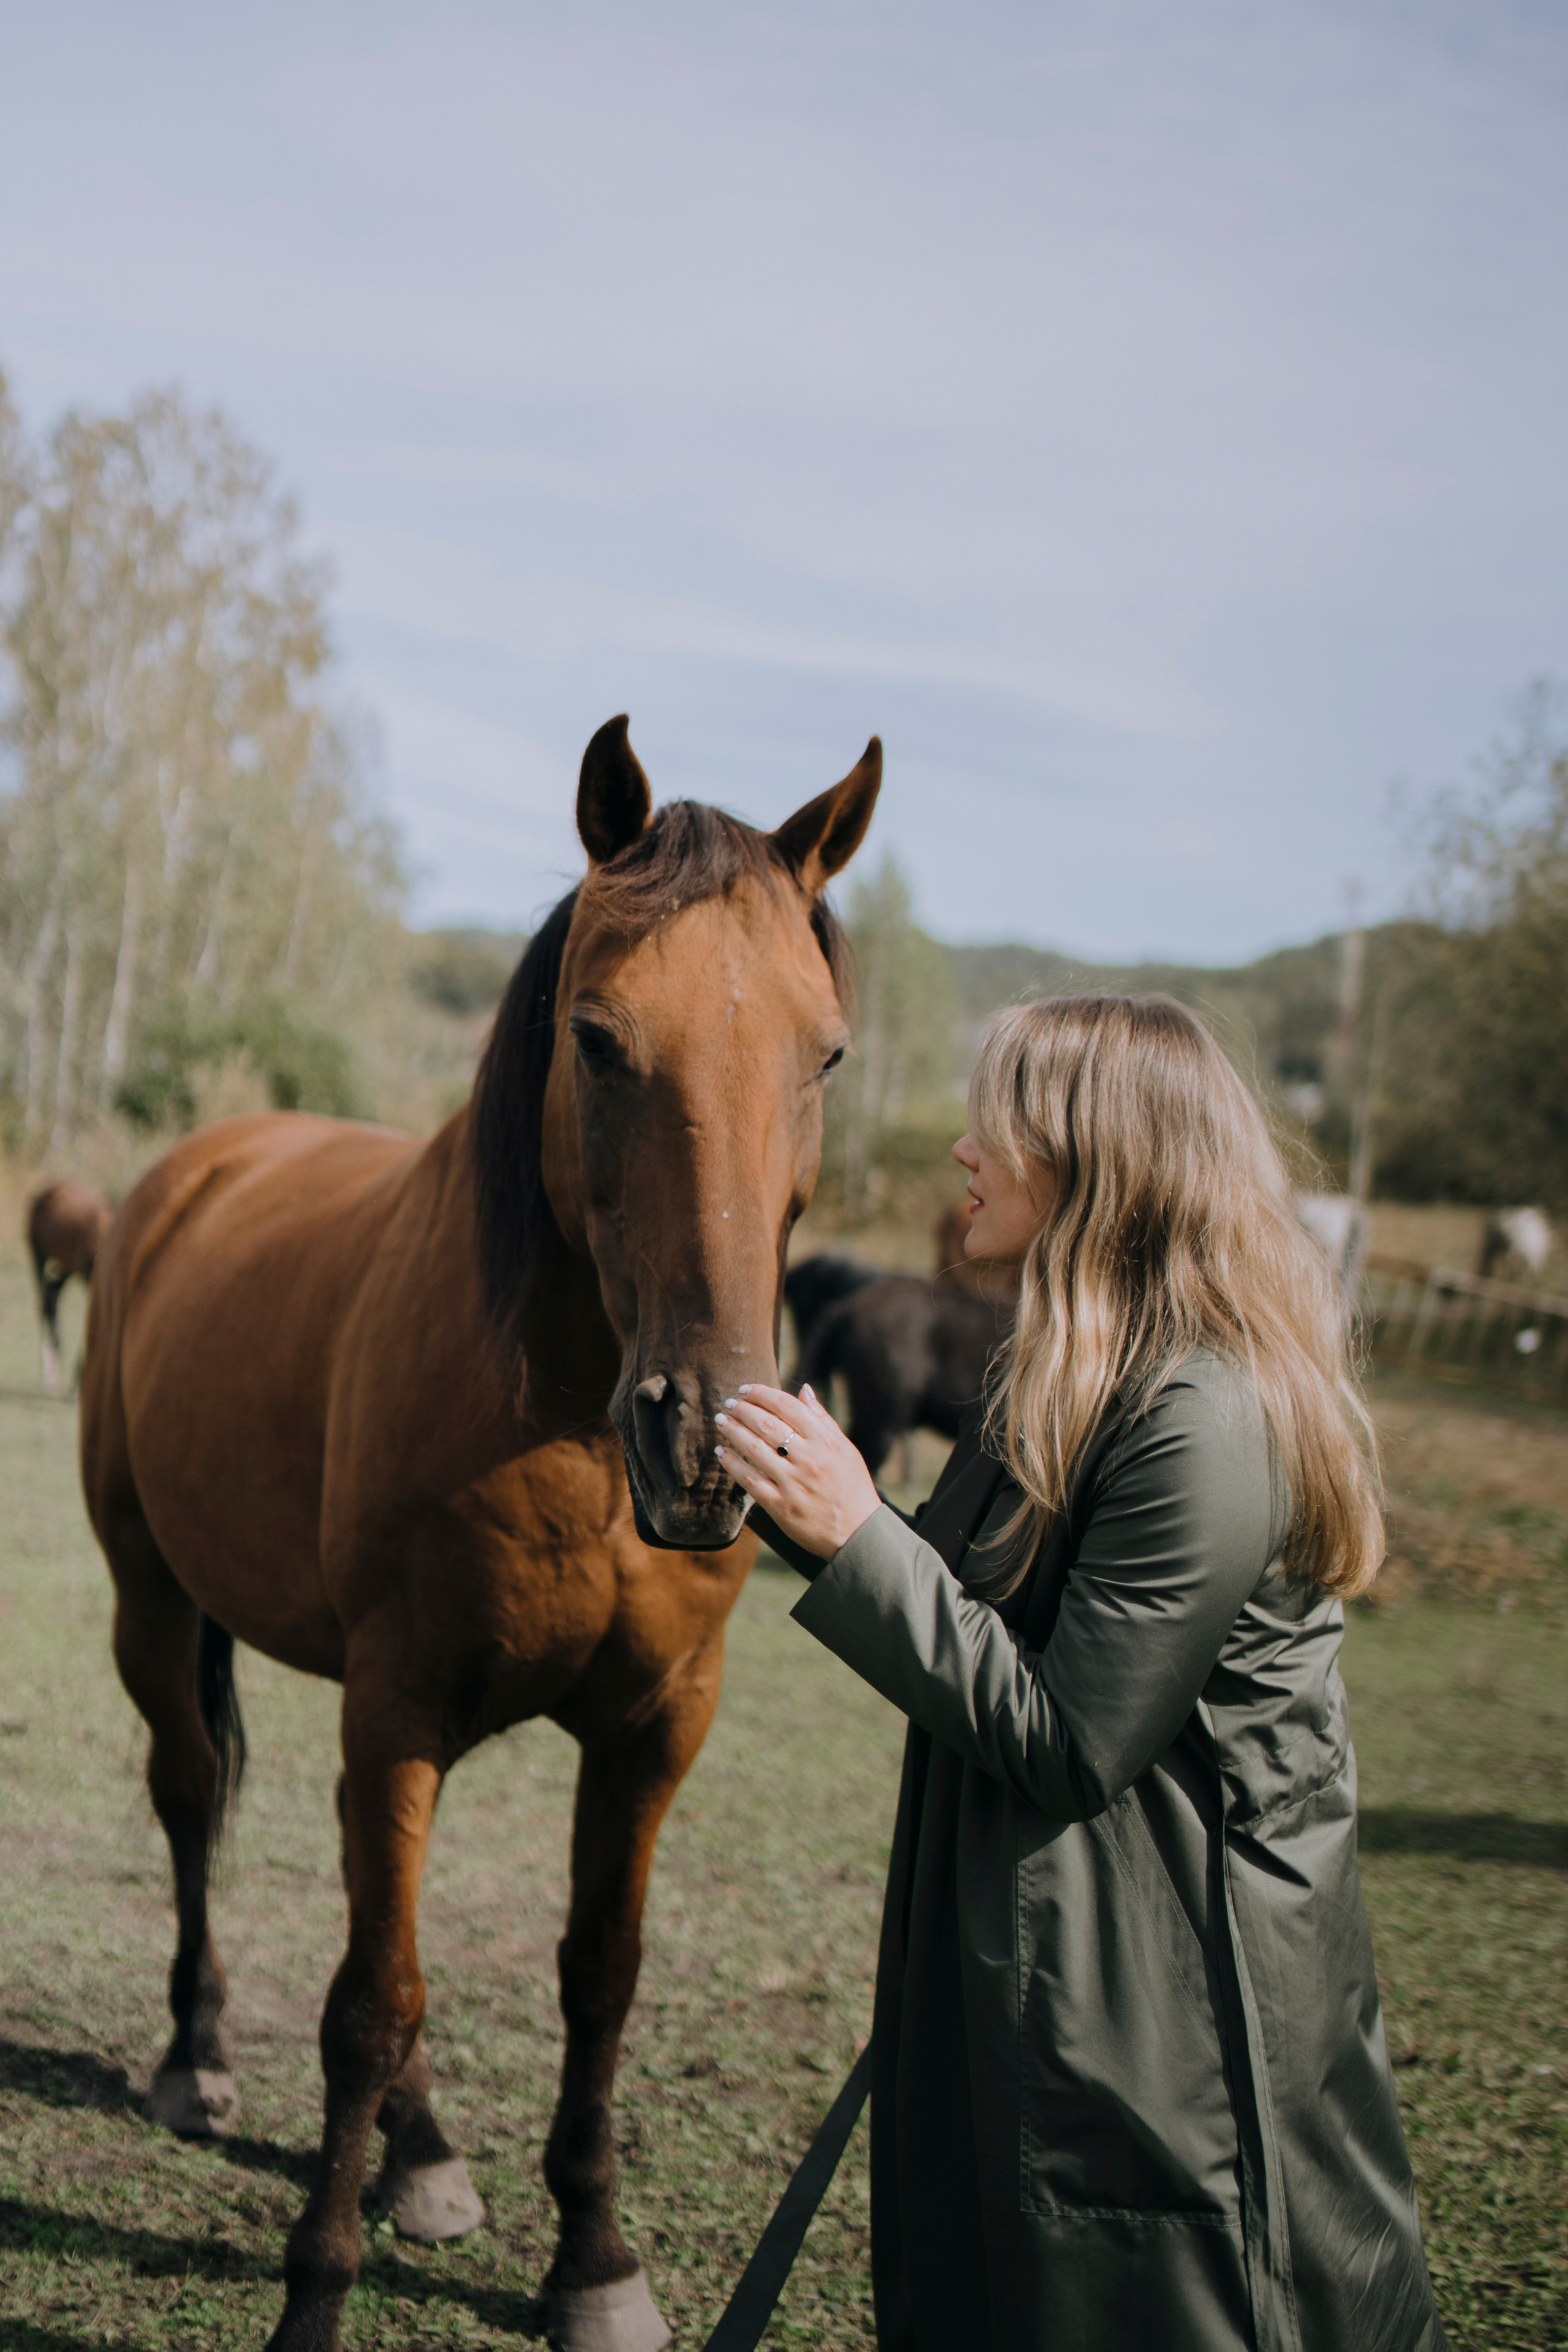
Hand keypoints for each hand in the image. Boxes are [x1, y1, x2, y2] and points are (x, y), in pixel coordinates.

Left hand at [714, 1383, 881, 1560]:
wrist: (858, 1532)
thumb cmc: (852, 1487)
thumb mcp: (845, 1448)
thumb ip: (823, 1419)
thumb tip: (803, 1390)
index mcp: (825, 1441)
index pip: (787, 1406)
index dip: (762, 1394)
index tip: (746, 1390)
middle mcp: (809, 1459)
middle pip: (767, 1425)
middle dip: (743, 1410)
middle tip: (729, 1404)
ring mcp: (794, 1483)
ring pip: (754, 1449)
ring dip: (733, 1431)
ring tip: (721, 1421)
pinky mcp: (781, 1506)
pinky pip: (750, 1480)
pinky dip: (732, 1464)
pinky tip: (721, 1452)